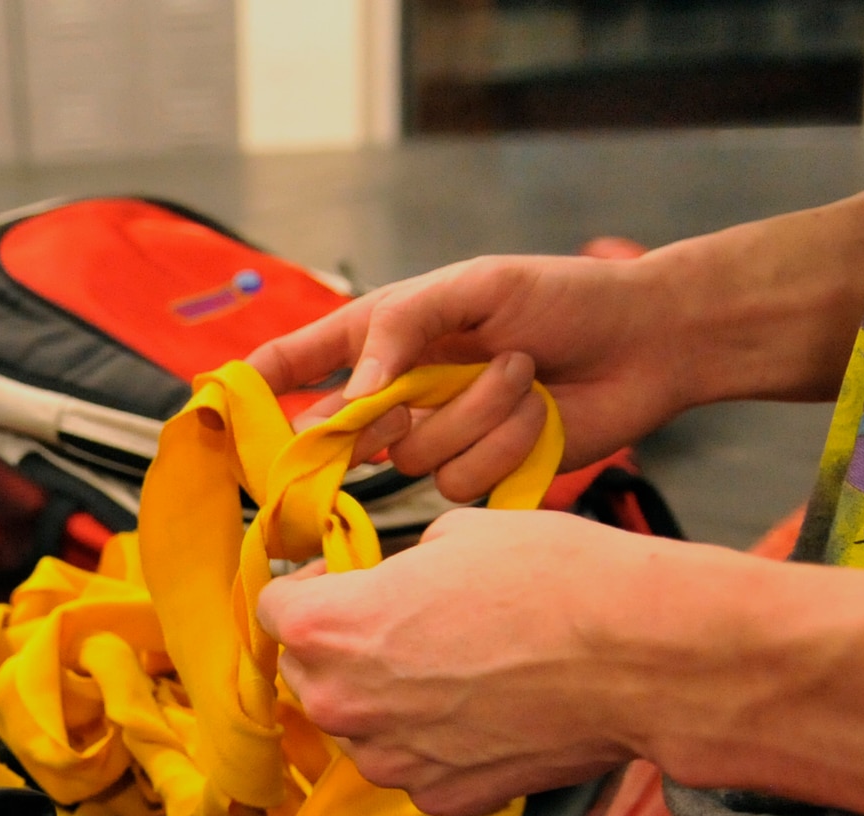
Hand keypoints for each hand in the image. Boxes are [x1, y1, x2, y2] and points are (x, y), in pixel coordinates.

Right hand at [249, 255, 688, 501]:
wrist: (646, 342)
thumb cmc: (561, 297)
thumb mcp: (472, 288)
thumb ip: (400, 333)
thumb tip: (351, 397)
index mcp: (381, 335)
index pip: (295, 364)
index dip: (253, 389)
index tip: (217, 408)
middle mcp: (398, 391)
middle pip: (337, 433)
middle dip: (367, 424)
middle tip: (414, 394)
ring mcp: (436, 435)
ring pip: (408, 460)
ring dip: (473, 414)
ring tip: (521, 374)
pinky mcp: (479, 471)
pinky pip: (460, 480)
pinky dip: (505, 444)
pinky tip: (540, 413)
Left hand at [255, 508, 656, 815]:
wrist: (641, 655)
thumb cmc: (554, 580)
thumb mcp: (457, 535)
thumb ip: (397, 570)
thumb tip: (392, 584)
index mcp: (328, 629)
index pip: (274, 608)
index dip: (311, 586)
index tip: (345, 579)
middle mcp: (342, 703)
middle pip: (309, 673)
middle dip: (343, 647)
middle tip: (404, 623)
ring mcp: (390, 759)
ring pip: (361, 725)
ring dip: (387, 699)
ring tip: (456, 667)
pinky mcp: (441, 795)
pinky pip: (415, 762)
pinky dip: (436, 741)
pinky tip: (485, 709)